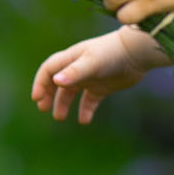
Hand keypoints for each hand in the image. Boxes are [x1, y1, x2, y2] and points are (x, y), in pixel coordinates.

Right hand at [31, 29, 155, 123]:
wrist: (137, 54)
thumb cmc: (112, 53)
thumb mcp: (92, 62)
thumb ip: (75, 72)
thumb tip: (56, 81)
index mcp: (72, 58)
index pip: (49, 70)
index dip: (40, 83)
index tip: (37, 98)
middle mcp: (79, 68)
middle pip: (57, 82)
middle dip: (48, 94)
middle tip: (42, 108)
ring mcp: (91, 78)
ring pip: (72, 93)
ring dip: (63, 104)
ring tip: (59, 117)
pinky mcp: (103, 87)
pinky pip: (90, 101)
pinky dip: (85, 110)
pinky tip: (84, 121)